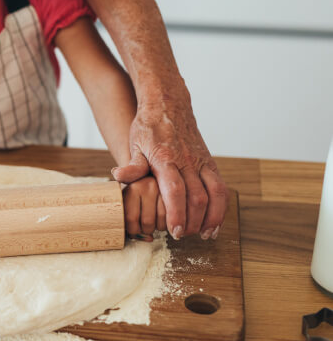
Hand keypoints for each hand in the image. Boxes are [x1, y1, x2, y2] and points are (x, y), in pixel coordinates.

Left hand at [112, 97, 227, 240]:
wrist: (168, 104)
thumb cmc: (148, 127)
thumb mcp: (134, 143)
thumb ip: (132, 164)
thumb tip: (119, 176)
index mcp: (166, 158)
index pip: (174, 190)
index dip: (176, 213)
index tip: (173, 231)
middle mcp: (188, 161)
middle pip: (197, 197)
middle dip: (191, 221)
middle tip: (180, 236)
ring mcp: (201, 162)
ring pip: (215, 194)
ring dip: (211, 217)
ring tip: (203, 234)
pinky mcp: (210, 163)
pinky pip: (221, 187)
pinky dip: (220, 207)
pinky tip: (214, 222)